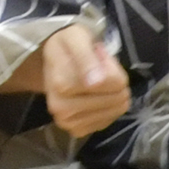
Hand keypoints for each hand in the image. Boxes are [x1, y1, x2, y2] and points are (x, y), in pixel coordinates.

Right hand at [39, 23, 136, 143]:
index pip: (111, 81)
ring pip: (116, 110)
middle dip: (114, 81)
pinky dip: (109, 108)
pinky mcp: (77, 131)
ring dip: (113, 93)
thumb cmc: (67, 47)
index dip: (111, 66)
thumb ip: (86, 57)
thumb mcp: (76, 38)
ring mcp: (69, 123)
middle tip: (99, 69)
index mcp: (61, 85)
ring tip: (97, 80)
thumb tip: (95, 82)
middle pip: (115, 98)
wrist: (53, 62)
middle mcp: (61, 108)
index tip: (99, 56)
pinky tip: (96, 96)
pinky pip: (109, 120)